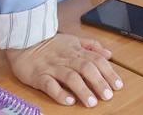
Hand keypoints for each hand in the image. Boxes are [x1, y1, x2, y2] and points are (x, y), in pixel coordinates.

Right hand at [5, 33, 121, 107]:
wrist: (24, 39)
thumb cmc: (50, 43)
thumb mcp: (73, 40)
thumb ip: (92, 46)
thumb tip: (108, 54)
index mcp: (76, 50)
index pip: (97, 60)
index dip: (109, 72)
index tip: (118, 85)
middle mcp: (67, 58)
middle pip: (86, 68)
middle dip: (99, 82)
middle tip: (108, 96)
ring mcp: (52, 67)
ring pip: (70, 77)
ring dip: (83, 90)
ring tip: (91, 102)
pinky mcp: (39, 76)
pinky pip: (50, 85)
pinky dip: (59, 93)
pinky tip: (68, 101)